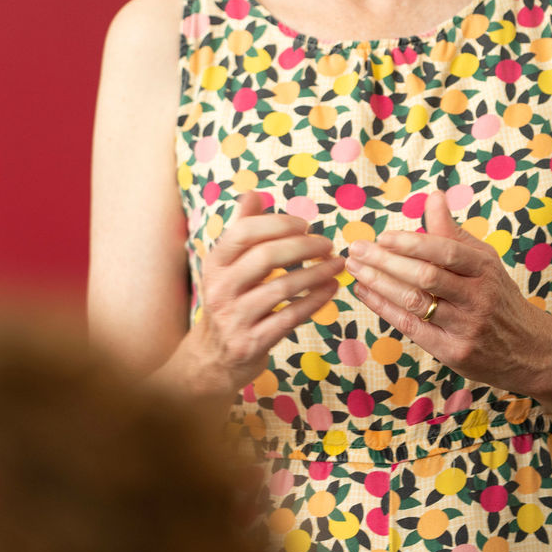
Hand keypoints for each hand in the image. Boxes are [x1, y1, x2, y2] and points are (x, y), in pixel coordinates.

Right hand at [192, 190, 343, 396]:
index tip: (305, 224)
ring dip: (316, 274)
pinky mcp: (251, 343)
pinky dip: (315, 301)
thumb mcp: (226, 267)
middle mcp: (220, 288)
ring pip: (282, 288)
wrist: (213, 358)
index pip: (244, 232)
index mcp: (215, 264)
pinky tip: (331, 290)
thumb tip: (253, 194)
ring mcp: (234, 318)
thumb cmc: (229, 302)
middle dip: (303, 247)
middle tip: (327, 245)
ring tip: (338, 265)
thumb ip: (241, 229)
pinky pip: (290, 318)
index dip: (278, 223)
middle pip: (265, 256)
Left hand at [345, 190, 550, 394]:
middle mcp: (478, 297)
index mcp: (484, 268)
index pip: (445, 251)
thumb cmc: (496, 296)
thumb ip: (452, 231)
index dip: (411, 243)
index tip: (382, 236)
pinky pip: (412, 327)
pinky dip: (384, 308)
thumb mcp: (483, 261)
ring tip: (354, 269)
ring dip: (379, 284)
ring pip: (415, 303)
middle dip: (385, 261)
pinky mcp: (454, 352)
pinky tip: (365, 293)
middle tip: (356, 249)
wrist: (529, 350)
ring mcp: (466, 327)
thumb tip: (434, 195)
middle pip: (426, 276)